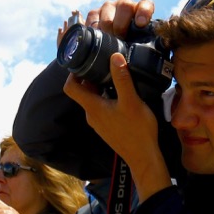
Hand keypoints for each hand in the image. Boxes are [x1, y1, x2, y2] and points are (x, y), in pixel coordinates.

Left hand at [62, 9, 169, 197]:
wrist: (143, 157)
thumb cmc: (137, 130)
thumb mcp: (132, 101)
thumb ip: (122, 79)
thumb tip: (114, 57)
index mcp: (92, 107)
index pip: (70, 88)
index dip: (73, 73)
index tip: (84, 62)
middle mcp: (91, 115)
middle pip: (83, 92)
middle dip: (90, 77)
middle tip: (104, 64)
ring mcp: (99, 122)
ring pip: (94, 100)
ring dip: (101, 87)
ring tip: (116, 76)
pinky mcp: (107, 127)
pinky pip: (102, 108)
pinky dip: (107, 98)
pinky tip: (123, 94)